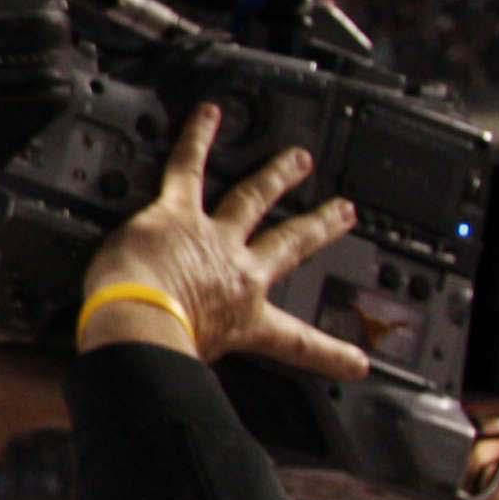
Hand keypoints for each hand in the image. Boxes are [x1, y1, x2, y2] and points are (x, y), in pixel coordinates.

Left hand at [79, 105, 373, 378]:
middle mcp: (240, 271)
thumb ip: (198, 365)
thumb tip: (181, 384)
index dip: (331, 353)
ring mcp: (213, 236)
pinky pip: (189, 167)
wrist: (141, 324)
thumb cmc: (159, 350)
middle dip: (319, 227)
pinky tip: (210, 115)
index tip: (357, 361)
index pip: (298, 342)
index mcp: (246, 318)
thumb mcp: (194, 368)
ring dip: (278, 175)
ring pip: (254, 197)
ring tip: (298, 159)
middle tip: (342, 213)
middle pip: (290, 244)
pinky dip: (198, 138)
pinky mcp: (177, 212)